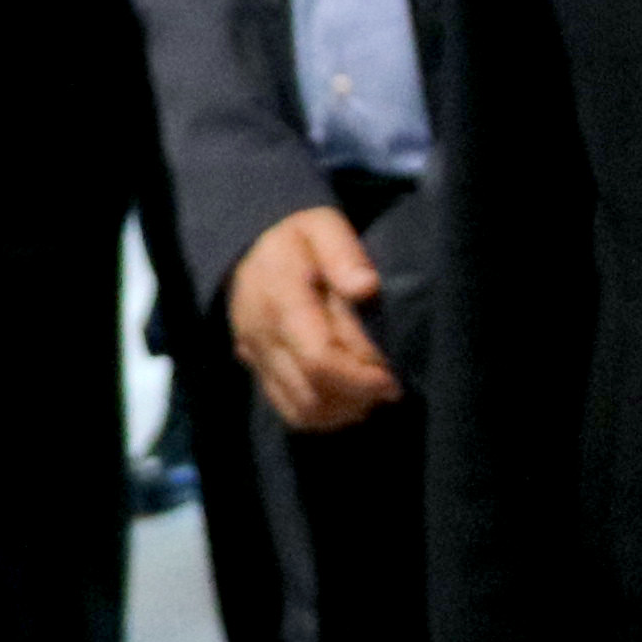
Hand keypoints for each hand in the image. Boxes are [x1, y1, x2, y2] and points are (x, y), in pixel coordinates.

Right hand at [229, 208, 400, 432]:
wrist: (248, 248)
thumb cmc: (297, 238)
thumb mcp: (322, 226)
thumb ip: (343, 253)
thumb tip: (366, 287)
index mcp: (280, 300)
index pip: (319, 359)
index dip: (360, 377)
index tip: (392, 377)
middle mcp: (262, 336)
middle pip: (312, 393)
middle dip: (358, 397)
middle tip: (390, 386)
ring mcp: (255, 357)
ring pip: (301, 411)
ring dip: (343, 411)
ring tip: (372, 393)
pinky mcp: (256, 370)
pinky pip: (289, 411)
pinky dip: (324, 414)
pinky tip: (349, 398)